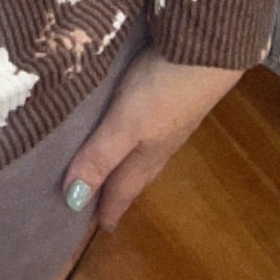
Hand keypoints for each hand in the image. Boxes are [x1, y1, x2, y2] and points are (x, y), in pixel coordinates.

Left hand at [62, 48, 242, 231]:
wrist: (206, 50)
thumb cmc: (163, 91)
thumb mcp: (126, 125)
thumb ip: (101, 156)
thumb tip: (73, 201)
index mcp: (146, 155)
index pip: (123, 189)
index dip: (109, 207)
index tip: (100, 228)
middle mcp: (159, 142)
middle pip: (134, 173)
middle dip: (118, 188)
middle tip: (101, 201)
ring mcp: (170, 118)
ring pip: (143, 151)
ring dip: (126, 162)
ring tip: (112, 167)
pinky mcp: (172, 93)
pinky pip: (148, 127)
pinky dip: (134, 135)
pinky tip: (133, 123)